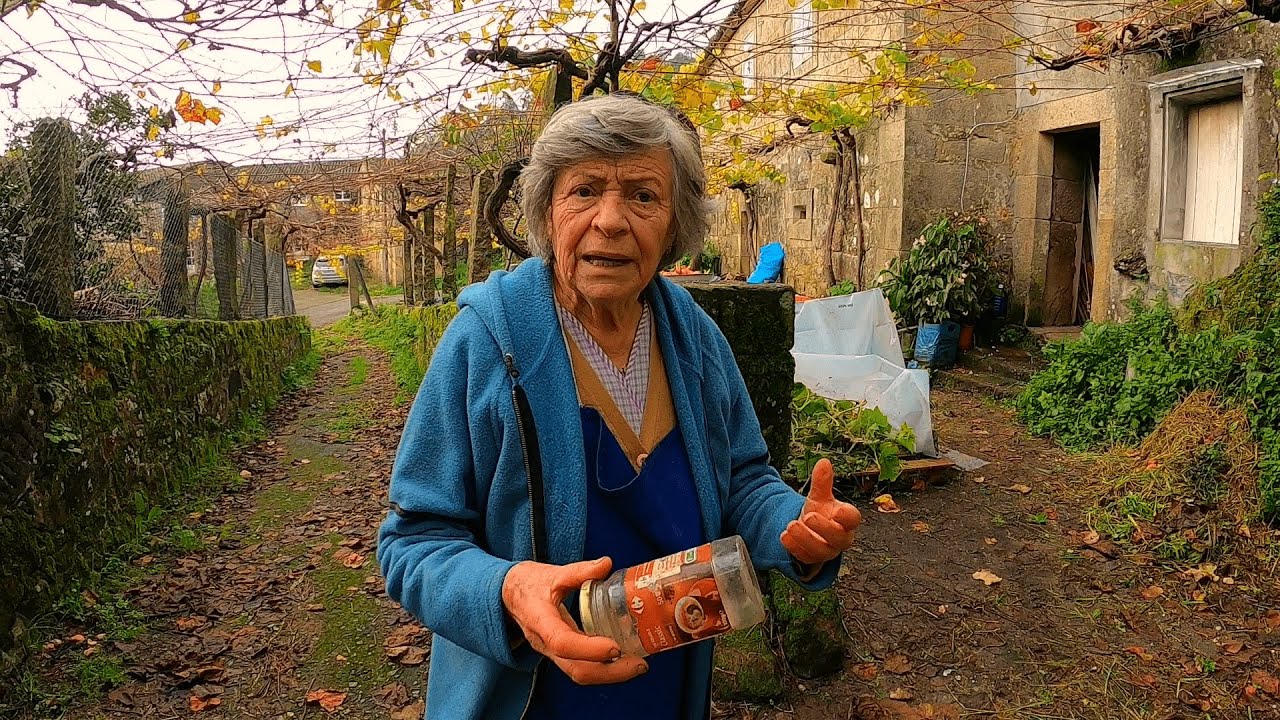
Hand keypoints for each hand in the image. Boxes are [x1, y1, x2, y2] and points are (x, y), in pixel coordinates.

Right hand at [501, 557, 647, 684]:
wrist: (507, 596)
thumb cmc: (528, 584)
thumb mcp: (552, 573)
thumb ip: (579, 571)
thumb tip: (606, 563)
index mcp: (540, 621)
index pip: (562, 643)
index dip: (589, 649)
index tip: (615, 647)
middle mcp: (546, 643)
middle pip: (576, 669)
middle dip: (610, 672)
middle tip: (640, 665)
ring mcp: (553, 652)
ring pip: (580, 673)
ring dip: (611, 674)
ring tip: (637, 665)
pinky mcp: (562, 653)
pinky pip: (582, 667)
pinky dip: (605, 668)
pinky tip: (625, 660)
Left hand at [780, 458, 861, 565]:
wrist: (810, 530)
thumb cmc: (821, 512)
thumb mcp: (820, 497)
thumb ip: (822, 482)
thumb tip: (823, 461)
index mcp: (846, 520)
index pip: (853, 520)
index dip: (847, 517)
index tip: (837, 511)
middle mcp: (840, 538)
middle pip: (839, 538)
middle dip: (824, 528)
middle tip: (808, 516)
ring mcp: (827, 550)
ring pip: (821, 551)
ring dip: (805, 539)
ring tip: (791, 525)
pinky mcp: (812, 559)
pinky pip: (805, 558)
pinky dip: (794, 548)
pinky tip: (784, 537)